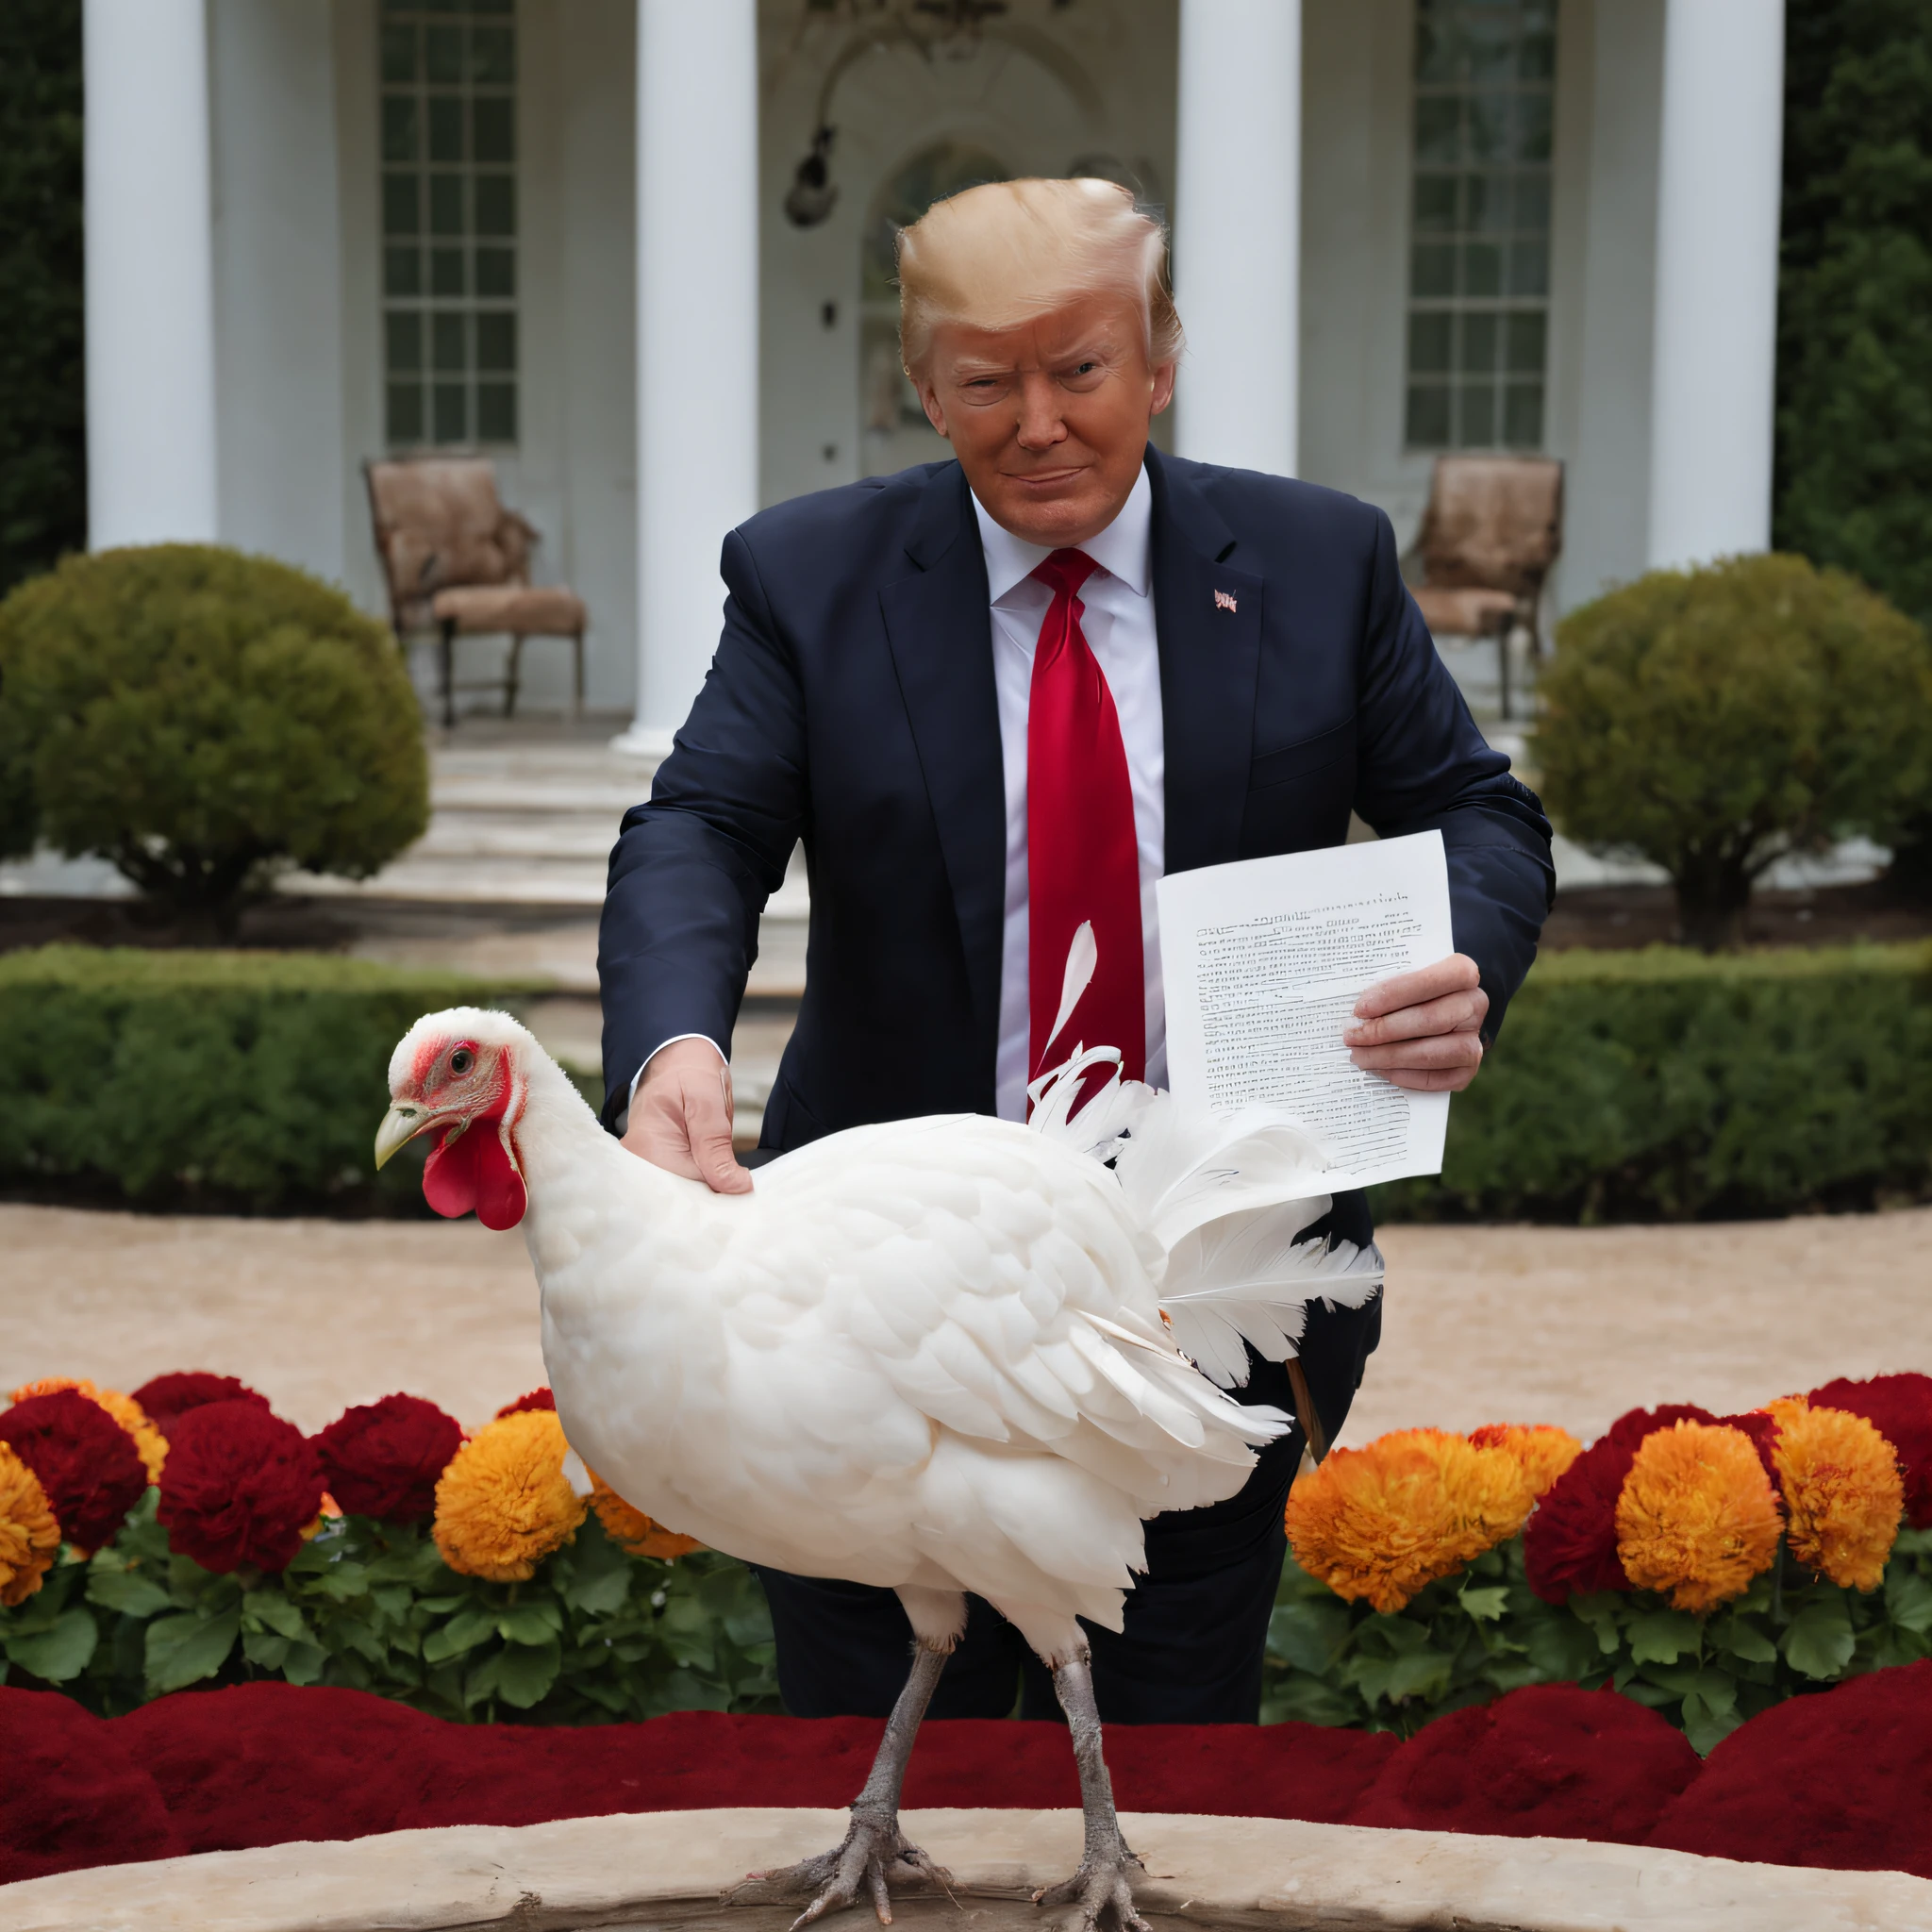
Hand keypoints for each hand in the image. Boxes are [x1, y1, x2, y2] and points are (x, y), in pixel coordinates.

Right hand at [620, 1037, 753, 1193]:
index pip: (685, 1193)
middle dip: (713, 1200)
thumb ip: (716, 1146)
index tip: (742, 1196)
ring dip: (710, 1195)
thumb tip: (737, 1187)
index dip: (716, 1197)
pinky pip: (683, 1190)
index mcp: (646, 1148)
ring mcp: (646, 1169)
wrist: (676, 1060)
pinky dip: (704, 1189)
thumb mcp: (707, 1102)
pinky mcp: (658, 1170)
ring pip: (684, 1198)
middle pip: (680, 1201)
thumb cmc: (688, 1073)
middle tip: (742, 1193)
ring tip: (732, 1186)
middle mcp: (639, 1165)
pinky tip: (720, 1184)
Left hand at [1344, 953, 1488, 1092]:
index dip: (1394, 995)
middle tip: (1352, 1037)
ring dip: (1390, 1057)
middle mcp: (1475, 1004)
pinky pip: (1437, 1079)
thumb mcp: (1402, 973)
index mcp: (1462, 973)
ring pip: (1434, 1053)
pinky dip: (1405, 1076)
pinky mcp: (1468, 1069)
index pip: (1431, 981)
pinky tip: (1381, 1070)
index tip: (1360, 1009)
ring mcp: (1475, 1039)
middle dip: (1384, 1031)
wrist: (1438, 1009)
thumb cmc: (1411, 989)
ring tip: (1360, 1057)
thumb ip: (1385, 982)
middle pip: (1430, 1020)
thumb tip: (1355, 1011)